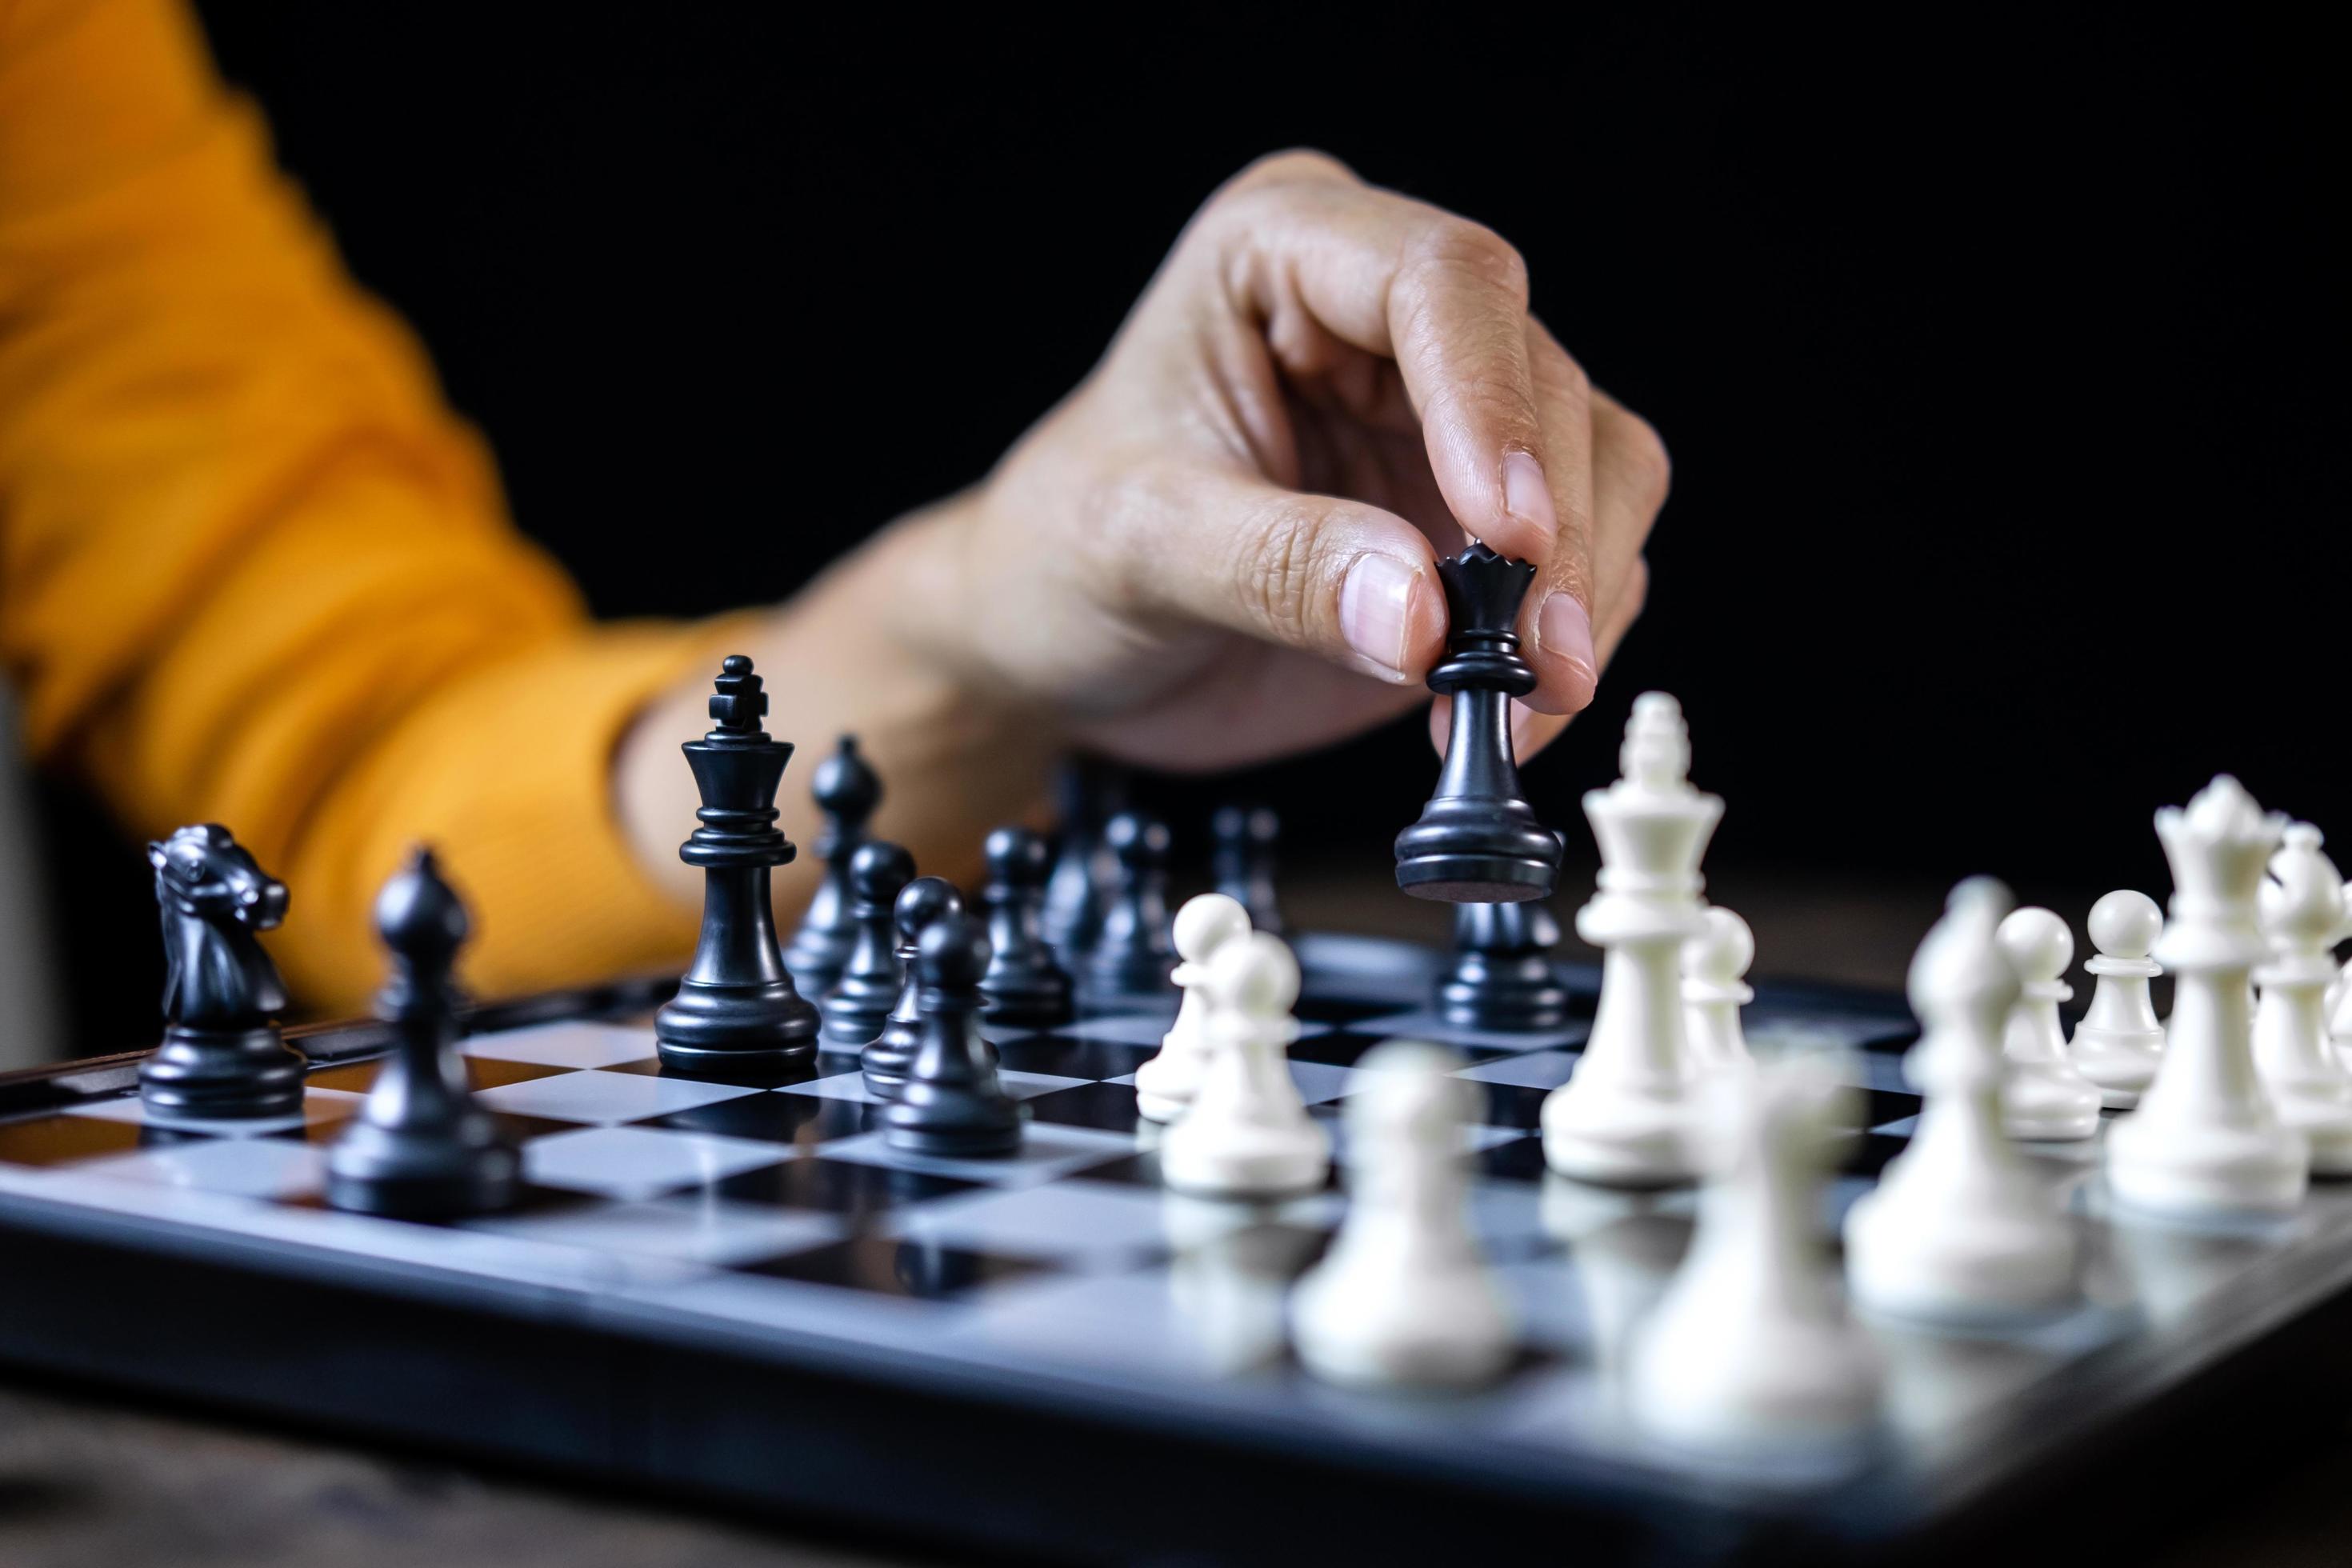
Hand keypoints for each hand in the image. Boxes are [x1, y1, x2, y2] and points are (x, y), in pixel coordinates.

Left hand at [619, 152, 1668, 903]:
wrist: (1054, 644)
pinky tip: (1510, 709)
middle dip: (1556, 530)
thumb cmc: (1059, 555)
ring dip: (1584, 592)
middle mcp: (1384, 314)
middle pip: (1541, 377)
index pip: (1439, 284)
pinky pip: (1589, 551)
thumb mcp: (1135, 549)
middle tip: (1536, 658)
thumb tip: (1420, 613)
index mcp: (1284, 252)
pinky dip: (1571, 636)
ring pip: (1597, 460)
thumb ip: (1276, 567)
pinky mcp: (1482, 512)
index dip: (1490, 404)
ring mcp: (1446, 412)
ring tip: (1520, 702)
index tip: (1511, 535)